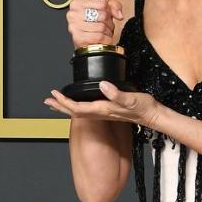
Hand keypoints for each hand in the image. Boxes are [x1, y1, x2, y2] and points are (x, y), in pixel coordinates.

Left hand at [44, 80, 163, 130]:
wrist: (153, 116)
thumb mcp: (132, 99)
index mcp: (103, 109)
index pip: (78, 107)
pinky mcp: (108, 110)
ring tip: (57, 103)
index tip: (55, 93)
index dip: (65, 101)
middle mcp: (101, 112)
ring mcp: (104, 112)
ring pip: (80, 111)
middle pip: (75, 112)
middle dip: (60, 106)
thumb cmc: (144, 108)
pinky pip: (87, 109)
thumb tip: (103, 86)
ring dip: (67, 107)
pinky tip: (77, 103)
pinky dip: (77, 106)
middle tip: (48, 101)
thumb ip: (117, 94)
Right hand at [65, 0, 122, 48]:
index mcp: (77, 3)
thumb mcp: (104, 10)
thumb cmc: (93, 24)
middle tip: (106, 25)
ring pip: (101, 27)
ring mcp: (74, 26)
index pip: (102, 3)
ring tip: (104, 32)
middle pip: (102, 15)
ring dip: (107, 31)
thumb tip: (119, 15)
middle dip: (108, 22)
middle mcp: (73, 14)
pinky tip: (103, 39)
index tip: (107, 14)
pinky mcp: (79, 39)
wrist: (86, 42)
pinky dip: (105, 39)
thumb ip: (114, 6)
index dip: (108, 10)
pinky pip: (99, 37)